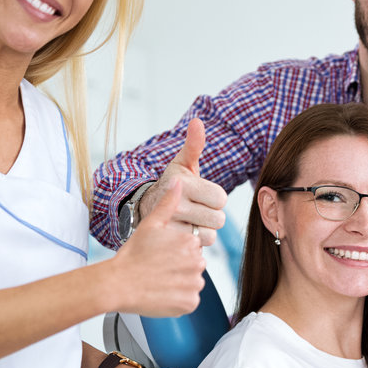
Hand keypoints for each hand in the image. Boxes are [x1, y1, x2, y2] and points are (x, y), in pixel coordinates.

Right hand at [109, 179, 205, 316]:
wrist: (118, 284)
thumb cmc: (132, 254)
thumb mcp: (150, 224)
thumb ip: (168, 202)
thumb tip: (178, 180)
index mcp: (190, 242)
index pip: (192, 247)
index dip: (175, 252)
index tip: (160, 256)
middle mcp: (197, 262)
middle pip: (194, 265)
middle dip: (180, 267)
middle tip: (158, 268)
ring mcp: (194, 284)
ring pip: (192, 282)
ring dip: (179, 283)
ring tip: (158, 280)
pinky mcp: (190, 303)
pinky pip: (188, 300)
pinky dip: (177, 299)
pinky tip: (161, 292)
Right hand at [138, 118, 226, 246]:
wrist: (146, 209)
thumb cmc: (173, 184)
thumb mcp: (182, 164)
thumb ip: (194, 145)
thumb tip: (197, 122)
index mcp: (183, 184)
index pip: (221, 198)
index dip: (215, 197)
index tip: (202, 194)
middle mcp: (177, 205)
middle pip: (219, 219)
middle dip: (211, 214)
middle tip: (197, 208)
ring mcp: (173, 227)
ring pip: (211, 234)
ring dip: (205, 228)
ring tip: (191, 220)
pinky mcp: (173, 244)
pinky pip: (202, 246)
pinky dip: (198, 241)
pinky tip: (186, 231)